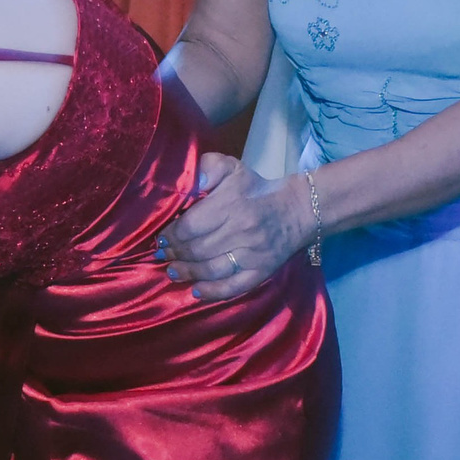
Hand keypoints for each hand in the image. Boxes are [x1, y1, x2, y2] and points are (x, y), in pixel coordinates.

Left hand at [160, 152, 309, 300]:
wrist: (299, 209)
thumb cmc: (257, 189)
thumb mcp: (233, 168)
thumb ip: (209, 167)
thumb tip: (193, 183)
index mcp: (231, 204)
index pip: (191, 225)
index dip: (171, 235)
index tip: (161, 239)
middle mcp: (241, 231)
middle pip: (198, 249)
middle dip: (175, 254)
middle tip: (163, 256)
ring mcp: (253, 254)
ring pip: (212, 270)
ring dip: (187, 273)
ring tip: (173, 272)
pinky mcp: (262, 271)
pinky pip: (234, 287)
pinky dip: (213, 292)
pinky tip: (197, 291)